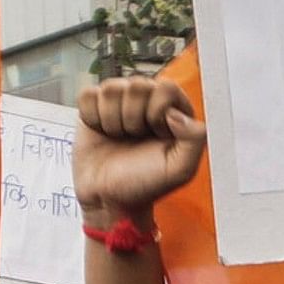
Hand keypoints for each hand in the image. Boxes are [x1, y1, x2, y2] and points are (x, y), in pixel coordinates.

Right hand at [73, 73, 204, 227]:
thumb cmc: (144, 184)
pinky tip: (102, 132)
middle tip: (135, 139)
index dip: (157, 112)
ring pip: (111, 88)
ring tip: (119, 138)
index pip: (166, 87)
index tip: (156, 135)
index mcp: (173, 110)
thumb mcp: (180, 169)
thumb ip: (195, 139)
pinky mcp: (93, 106)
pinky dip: (92, 116)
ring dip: (113, 120)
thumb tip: (177, 113)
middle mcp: (147, 101)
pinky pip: (88, 95)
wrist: (108, 198)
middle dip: (133, 118)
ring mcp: (119, 102)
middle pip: (137, 85)